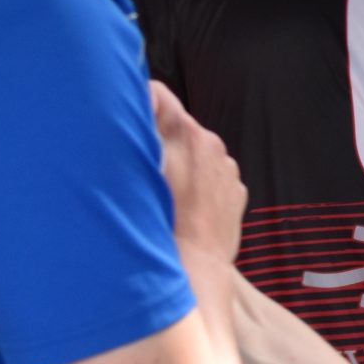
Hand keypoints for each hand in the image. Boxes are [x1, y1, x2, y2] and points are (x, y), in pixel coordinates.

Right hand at [152, 82, 245, 265]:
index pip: (158, 94)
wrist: (195, 269)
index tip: (127, 118)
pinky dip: (199, 185)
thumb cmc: (162, 223)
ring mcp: (228, 168)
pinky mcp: (236, 191)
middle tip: (143, 168)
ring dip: (181, 165)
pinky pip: (213, 177)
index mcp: (187, 133)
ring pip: (196, 154)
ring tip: (166, 195)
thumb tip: (140, 97)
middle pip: (178, 128)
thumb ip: (142, 130)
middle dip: (161, 141)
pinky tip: (186, 208)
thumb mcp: (142, 172)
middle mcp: (213, 144)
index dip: (139, 102)